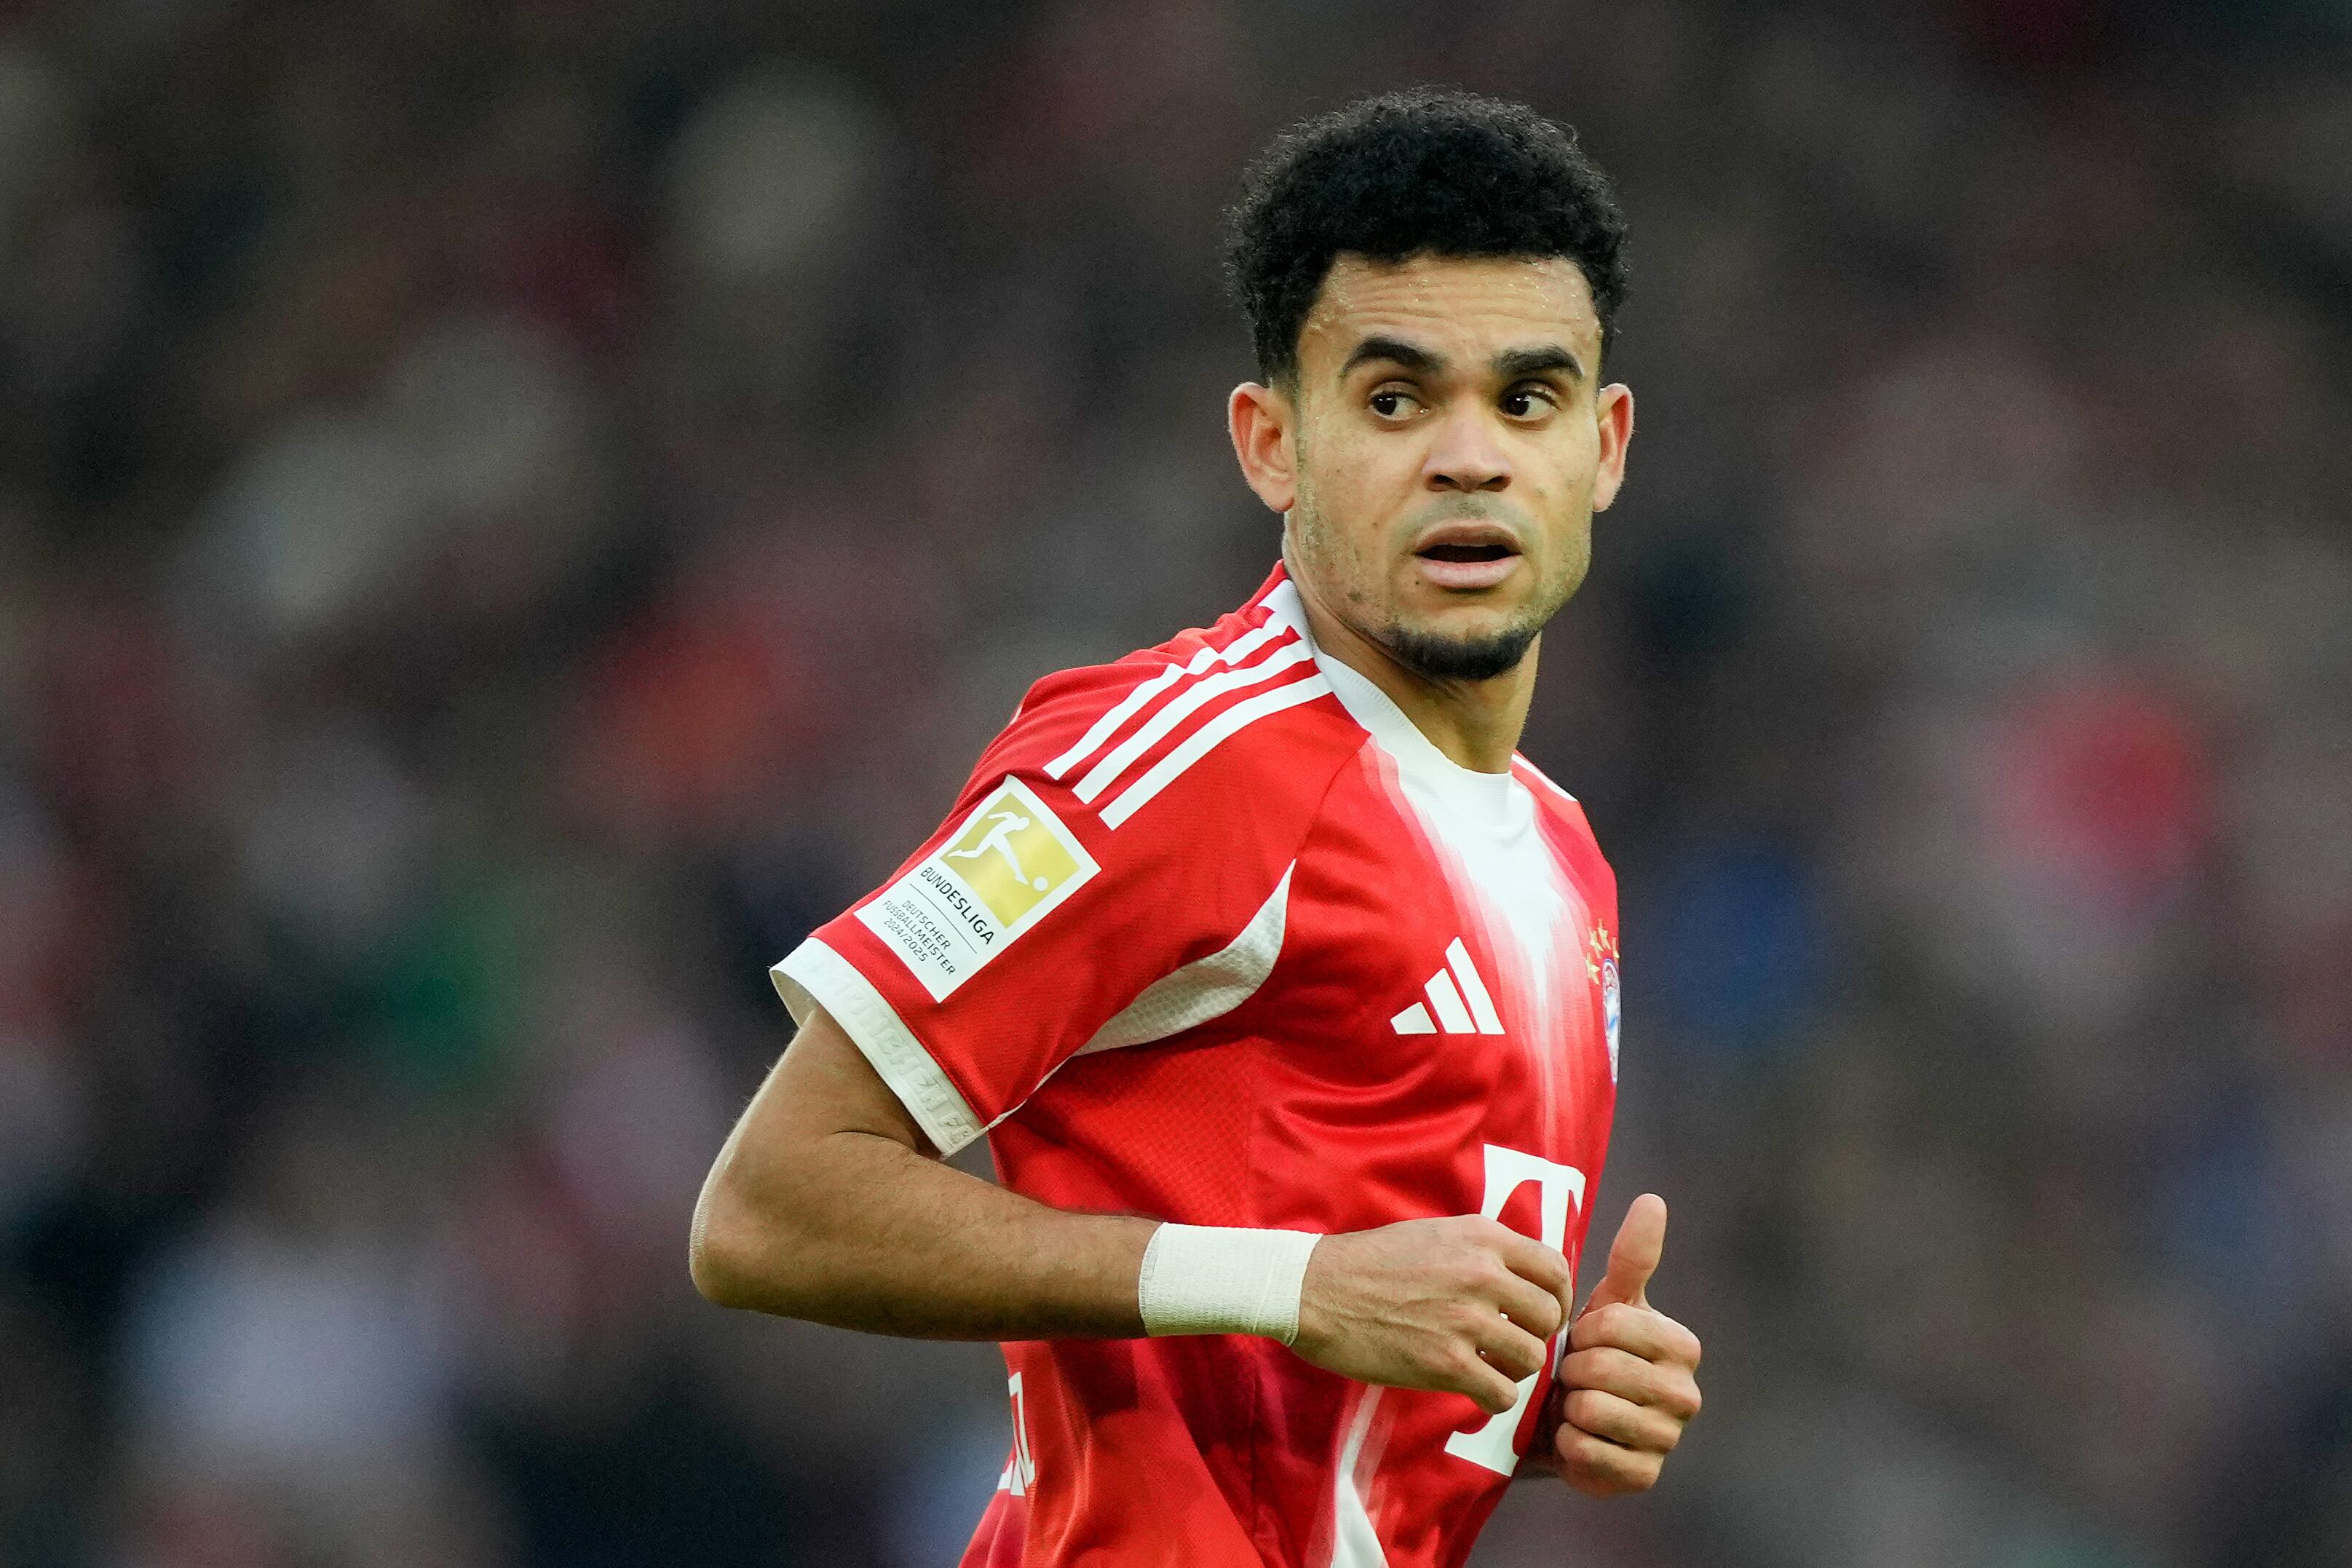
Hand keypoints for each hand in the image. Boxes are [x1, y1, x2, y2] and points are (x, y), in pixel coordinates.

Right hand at [1292, 1216, 1573, 1415]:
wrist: (1314, 1290)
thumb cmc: (1368, 1262)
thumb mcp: (1434, 1234)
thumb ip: (1481, 1251)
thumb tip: (1521, 1279)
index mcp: (1482, 1237)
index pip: (1555, 1269)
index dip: (1557, 1298)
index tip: (1541, 1314)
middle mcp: (1482, 1273)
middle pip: (1548, 1316)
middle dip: (1535, 1336)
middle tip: (1510, 1345)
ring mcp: (1465, 1319)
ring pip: (1532, 1358)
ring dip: (1514, 1370)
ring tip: (1489, 1368)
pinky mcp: (1445, 1363)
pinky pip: (1502, 1394)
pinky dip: (1494, 1399)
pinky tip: (1473, 1389)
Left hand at [1542, 1194, 1701, 1494]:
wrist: (1567, 1421)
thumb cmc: (1591, 1354)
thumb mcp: (1609, 1303)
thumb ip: (1632, 1256)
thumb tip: (1653, 1199)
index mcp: (1682, 1346)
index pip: (1610, 1325)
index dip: (1581, 1332)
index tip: (1583, 1342)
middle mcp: (1687, 1395)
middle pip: (1601, 1368)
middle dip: (1572, 1370)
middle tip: (1575, 1377)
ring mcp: (1668, 1439)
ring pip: (1592, 1409)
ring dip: (1569, 1406)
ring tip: (1575, 1405)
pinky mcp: (1643, 1477)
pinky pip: (1585, 1450)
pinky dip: (1567, 1443)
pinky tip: (1576, 1438)